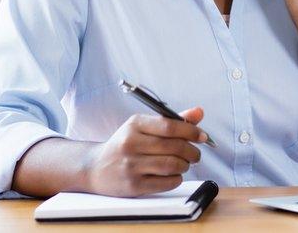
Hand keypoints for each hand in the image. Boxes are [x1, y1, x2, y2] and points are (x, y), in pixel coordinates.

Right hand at [84, 107, 204, 196]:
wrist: (95, 168)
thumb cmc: (125, 145)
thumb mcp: (143, 127)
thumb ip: (172, 120)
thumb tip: (199, 113)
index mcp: (135, 124)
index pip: (170, 126)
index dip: (191, 131)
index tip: (202, 136)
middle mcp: (131, 144)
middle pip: (174, 147)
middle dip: (192, 151)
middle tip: (195, 154)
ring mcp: (131, 166)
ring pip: (172, 165)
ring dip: (185, 165)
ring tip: (184, 164)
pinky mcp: (133, 185)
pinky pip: (167, 182)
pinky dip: (177, 178)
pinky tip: (173, 175)